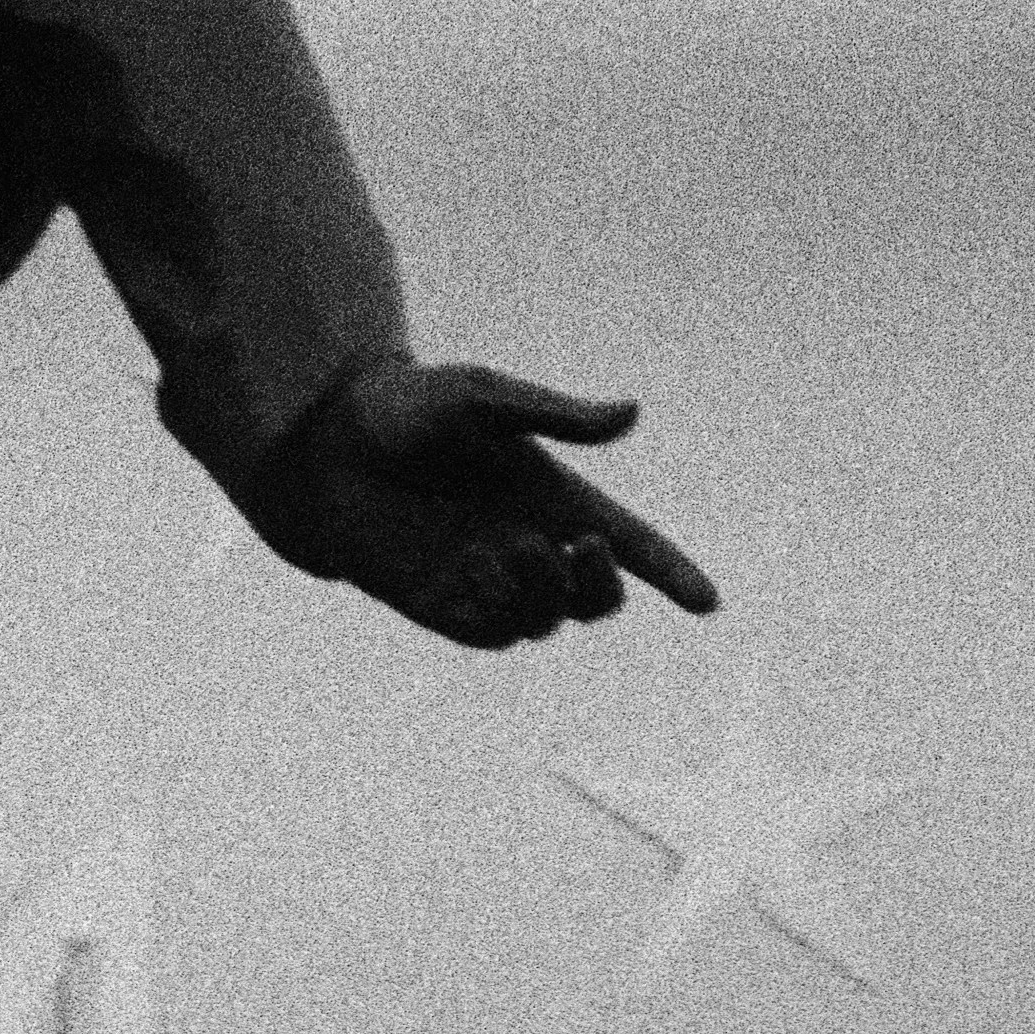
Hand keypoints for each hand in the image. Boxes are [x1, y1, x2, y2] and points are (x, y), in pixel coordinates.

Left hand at [239, 361, 721, 652]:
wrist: (326, 445)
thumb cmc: (407, 409)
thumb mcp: (485, 400)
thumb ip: (557, 415)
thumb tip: (631, 414)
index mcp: (551, 495)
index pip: (629, 542)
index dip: (671, 572)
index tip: (708, 604)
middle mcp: (527, 543)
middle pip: (596, 598)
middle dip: (602, 584)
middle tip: (580, 549)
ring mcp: (485, 581)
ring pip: (547, 621)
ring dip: (543, 590)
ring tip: (509, 547)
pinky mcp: (442, 607)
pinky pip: (493, 632)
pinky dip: (497, 608)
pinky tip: (472, 569)